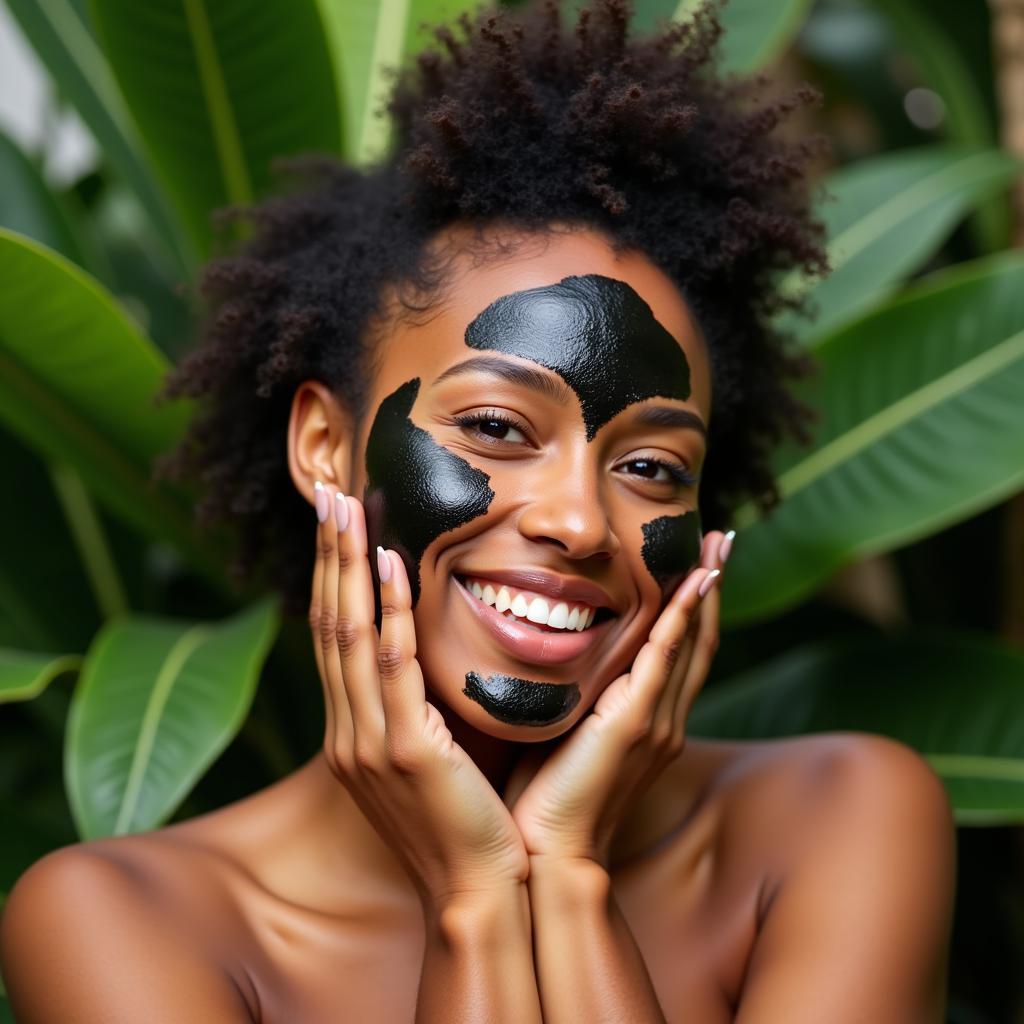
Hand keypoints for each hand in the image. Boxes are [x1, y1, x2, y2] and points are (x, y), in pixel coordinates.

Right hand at [309, 482, 528, 911]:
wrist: (477, 893)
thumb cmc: (465, 821)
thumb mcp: (430, 757)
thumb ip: (419, 704)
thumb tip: (429, 649)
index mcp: (353, 734)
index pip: (334, 639)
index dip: (332, 579)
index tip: (338, 526)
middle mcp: (348, 733)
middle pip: (327, 625)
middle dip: (327, 558)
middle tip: (329, 494)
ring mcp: (370, 742)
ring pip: (347, 635)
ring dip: (345, 566)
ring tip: (346, 509)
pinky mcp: (406, 751)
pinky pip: (391, 667)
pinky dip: (385, 611)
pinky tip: (387, 565)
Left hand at [501, 530, 728, 868]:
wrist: (547, 851)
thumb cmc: (546, 794)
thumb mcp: (566, 731)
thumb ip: (575, 695)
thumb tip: (550, 652)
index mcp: (648, 720)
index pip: (679, 652)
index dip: (693, 607)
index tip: (699, 563)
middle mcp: (663, 718)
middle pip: (698, 640)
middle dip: (710, 587)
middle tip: (721, 540)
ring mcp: (654, 721)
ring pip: (690, 643)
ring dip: (704, 591)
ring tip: (716, 547)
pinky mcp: (635, 723)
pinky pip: (665, 659)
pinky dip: (682, 619)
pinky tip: (693, 584)